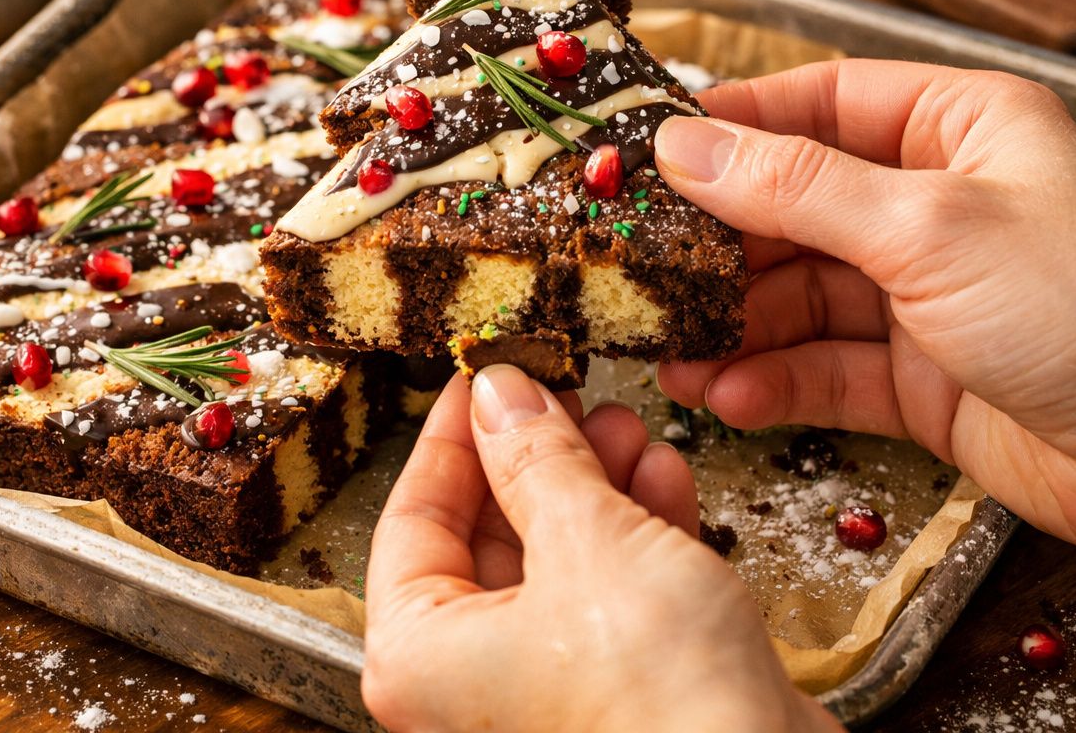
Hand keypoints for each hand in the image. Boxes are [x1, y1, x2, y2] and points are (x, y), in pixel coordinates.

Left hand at [362, 365, 838, 732]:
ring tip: (625, 424)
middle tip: (568, 391)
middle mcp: (470, 681)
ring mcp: (547, 687)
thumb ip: (536, 457)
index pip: (412, 517)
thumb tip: (500, 394)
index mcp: (420, 655)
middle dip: (538, 454)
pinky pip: (608, 593)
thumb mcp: (586, 540)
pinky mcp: (619, 690)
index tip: (484, 377)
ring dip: (594, 483)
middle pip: (489, 533)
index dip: (453, 435)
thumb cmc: (656, 697)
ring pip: (556, 557)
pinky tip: (663, 476)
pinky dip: (635, 532)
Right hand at [655, 59, 1075, 556]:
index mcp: (956, 129)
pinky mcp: (918, 378)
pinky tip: (727, 396)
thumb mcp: (928, 224)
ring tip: (666, 350)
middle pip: (794, 207)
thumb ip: (795, 189)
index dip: (732, 125)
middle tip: (638, 265)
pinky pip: (822, 368)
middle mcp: (934, 204)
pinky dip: (773, 382)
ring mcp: (923, 294)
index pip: (819, 104)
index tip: (648, 149)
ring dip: (733, 326)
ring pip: (797, 296)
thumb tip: (684, 147)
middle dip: (718, 243)